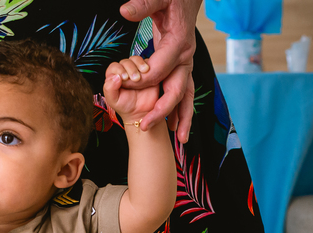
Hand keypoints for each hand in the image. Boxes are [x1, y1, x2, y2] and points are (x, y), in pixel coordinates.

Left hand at [104, 57, 163, 122]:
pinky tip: (148, 72)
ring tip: (142, 75)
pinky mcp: (147, 71)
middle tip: (135, 79)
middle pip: (125, 61)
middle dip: (130, 68)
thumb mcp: (113, 100)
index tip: (124, 78)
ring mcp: (136, 70)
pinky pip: (147, 62)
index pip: (114, 67)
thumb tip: (115, 76)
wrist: (142, 113)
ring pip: (135, 59)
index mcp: (114, 77)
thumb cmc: (125, 107)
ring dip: (138, 64)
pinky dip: (147, 65)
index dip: (118, 69)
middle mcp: (124, 72)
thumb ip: (109, 88)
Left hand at [119, 0, 199, 141]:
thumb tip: (125, 11)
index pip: (158, 69)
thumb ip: (143, 5)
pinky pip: (185, 91)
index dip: (142, 81)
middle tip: (146, 126)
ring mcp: (187, 62)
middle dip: (162, 110)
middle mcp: (186, 56)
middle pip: (175, 89)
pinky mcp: (185, 65)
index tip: (125, 87)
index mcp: (178, 43)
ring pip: (186, 95)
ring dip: (183, 117)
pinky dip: (183, 109)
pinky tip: (178, 125)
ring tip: (180, 139)